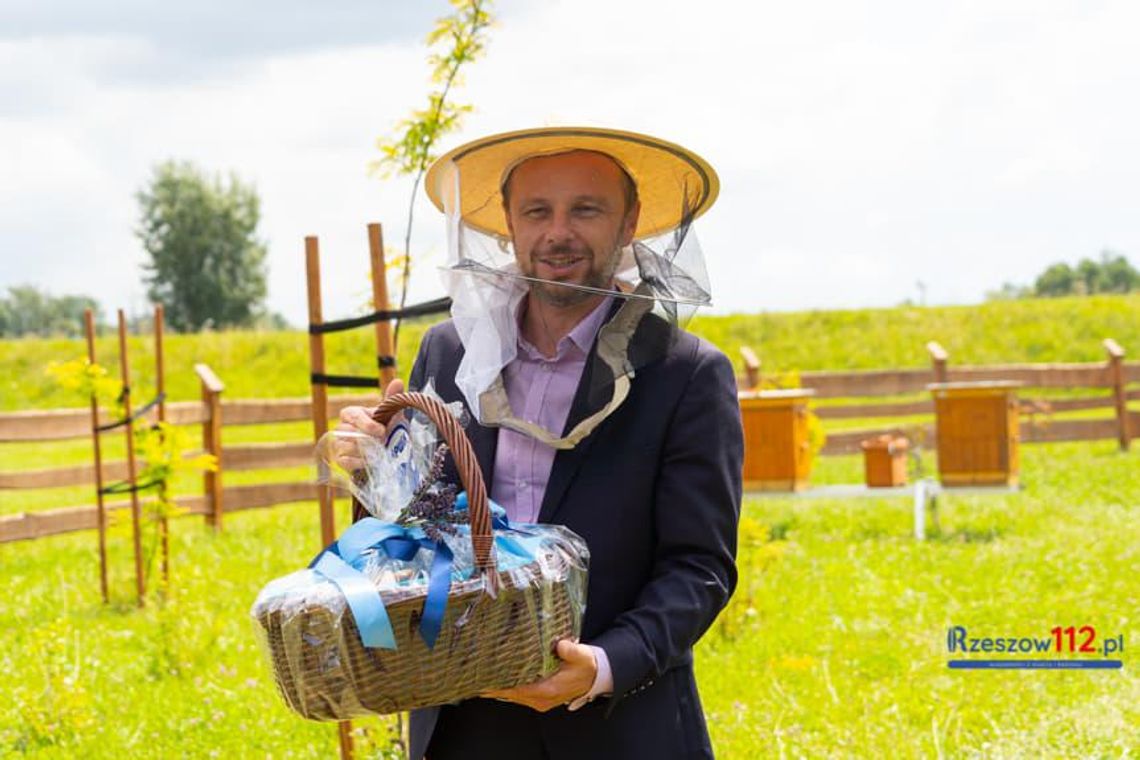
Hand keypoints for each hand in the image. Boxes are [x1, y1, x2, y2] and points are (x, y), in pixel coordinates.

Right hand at [333, 378, 403, 469]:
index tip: (382, 431)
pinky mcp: (340, 460)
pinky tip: (371, 461)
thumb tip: (398, 381)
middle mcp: (341, 427)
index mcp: (351, 413)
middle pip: (351, 433)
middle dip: (370, 440)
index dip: (367, 424)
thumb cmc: (385, 427)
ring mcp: (338, 444)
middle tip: (384, 444)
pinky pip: (346, 461)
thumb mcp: (389, 413)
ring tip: (380, 452)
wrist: (384, 449)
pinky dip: (361, 462)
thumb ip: (391, 398)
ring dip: (367, 452)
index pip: (353, 416)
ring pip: (349, 447)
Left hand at [482, 639, 596, 711]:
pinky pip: (519, 695)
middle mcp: (542, 698)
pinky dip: (508, 690)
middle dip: (495, 688)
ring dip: (500, 689)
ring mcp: (540, 701)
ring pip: (514, 697)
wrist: (593, 677)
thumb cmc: (585, 666)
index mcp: (550, 689)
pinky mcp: (540, 698)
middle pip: (512, 695)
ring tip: (482, 680)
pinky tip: (497, 682)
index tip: (485, 682)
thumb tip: (560, 645)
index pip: (519, 690)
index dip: (501, 686)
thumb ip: (571, 651)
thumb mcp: (582, 655)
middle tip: (476, 678)